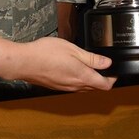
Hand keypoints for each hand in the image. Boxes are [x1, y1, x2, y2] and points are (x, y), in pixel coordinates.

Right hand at [0, 37, 115, 91]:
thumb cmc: (46, 53)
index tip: (114, 71)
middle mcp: (75, 86)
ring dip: (90, 80)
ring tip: (90, 67)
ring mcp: (65, 88)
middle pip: (95, 88)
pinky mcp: (57, 87)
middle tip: (104, 67)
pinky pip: (73, 87)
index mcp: (82, 76)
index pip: (105, 85)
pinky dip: (78, 81)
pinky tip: (73, 70)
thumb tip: (107, 63)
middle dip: (102, 79)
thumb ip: (91, 58)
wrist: (24, 62)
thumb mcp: (73, 49)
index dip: (112, 79)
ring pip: (84, 88)